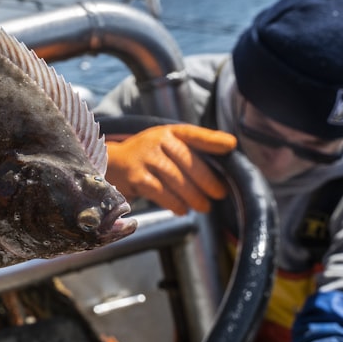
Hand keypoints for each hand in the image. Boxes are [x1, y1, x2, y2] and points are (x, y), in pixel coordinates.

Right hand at [104, 124, 235, 214]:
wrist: (111, 163)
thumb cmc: (148, 157)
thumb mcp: (166, 146)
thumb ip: (190, 151)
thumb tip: (223, 166)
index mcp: (168, 132)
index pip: (192, 134)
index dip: (212, 139)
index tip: (230, 145)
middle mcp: (156, 141)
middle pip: (186, 160)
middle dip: (206, 179)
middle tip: (219, 194)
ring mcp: (144, 158)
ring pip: (175, 178)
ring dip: (193, 195)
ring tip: (204, 206)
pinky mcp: (135, 177)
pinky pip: (160, 192)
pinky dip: (174, 202)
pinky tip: (182, 209)